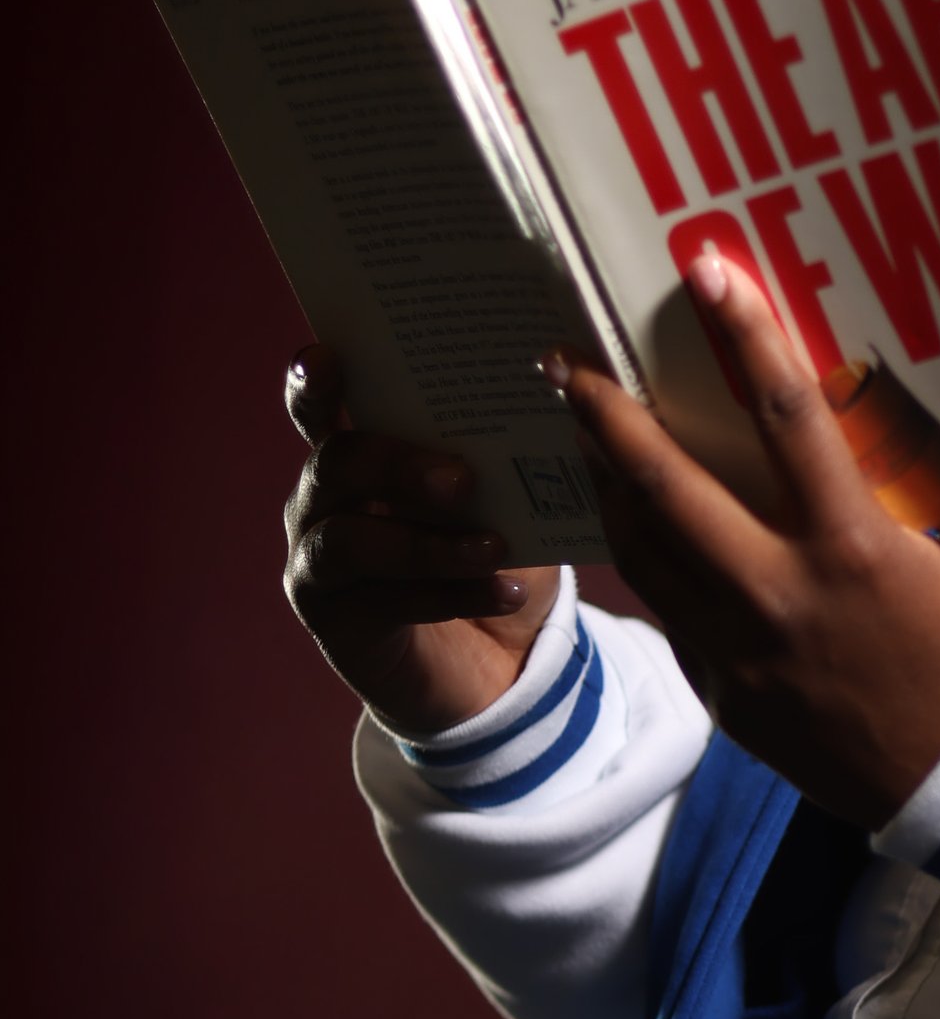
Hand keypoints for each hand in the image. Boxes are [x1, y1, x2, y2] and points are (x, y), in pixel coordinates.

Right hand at [282, 348, 559, 732]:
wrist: (505, 659)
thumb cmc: (500, 555)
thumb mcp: (511, 501)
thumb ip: (502, 459)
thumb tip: (544, 409)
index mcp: (360, 452)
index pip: (321, 406)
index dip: (316, 383)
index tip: (330, 359)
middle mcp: (323, 499)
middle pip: (337, 463)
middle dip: (399, 465)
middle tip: (464, 479)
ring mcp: (317, 559)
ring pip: (352, 539)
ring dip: (429, 543)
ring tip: (496, 547)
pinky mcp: (335, 617)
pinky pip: (385, 599)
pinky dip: (451, 594)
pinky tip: (507, 592)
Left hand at [548, 252, 939, 826]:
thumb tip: (928, 410)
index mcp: (853, 550)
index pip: (785, 419)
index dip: (744, 338)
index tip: (706, 272)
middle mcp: (780, 597)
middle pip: (665, 489)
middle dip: (607, 417)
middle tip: (565, 361)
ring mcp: (744, 656)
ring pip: (646, 556)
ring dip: (609, 487)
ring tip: (584, 435)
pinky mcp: (730, 700)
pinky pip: (676, 618)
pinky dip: (654, 566)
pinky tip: (647, 532)